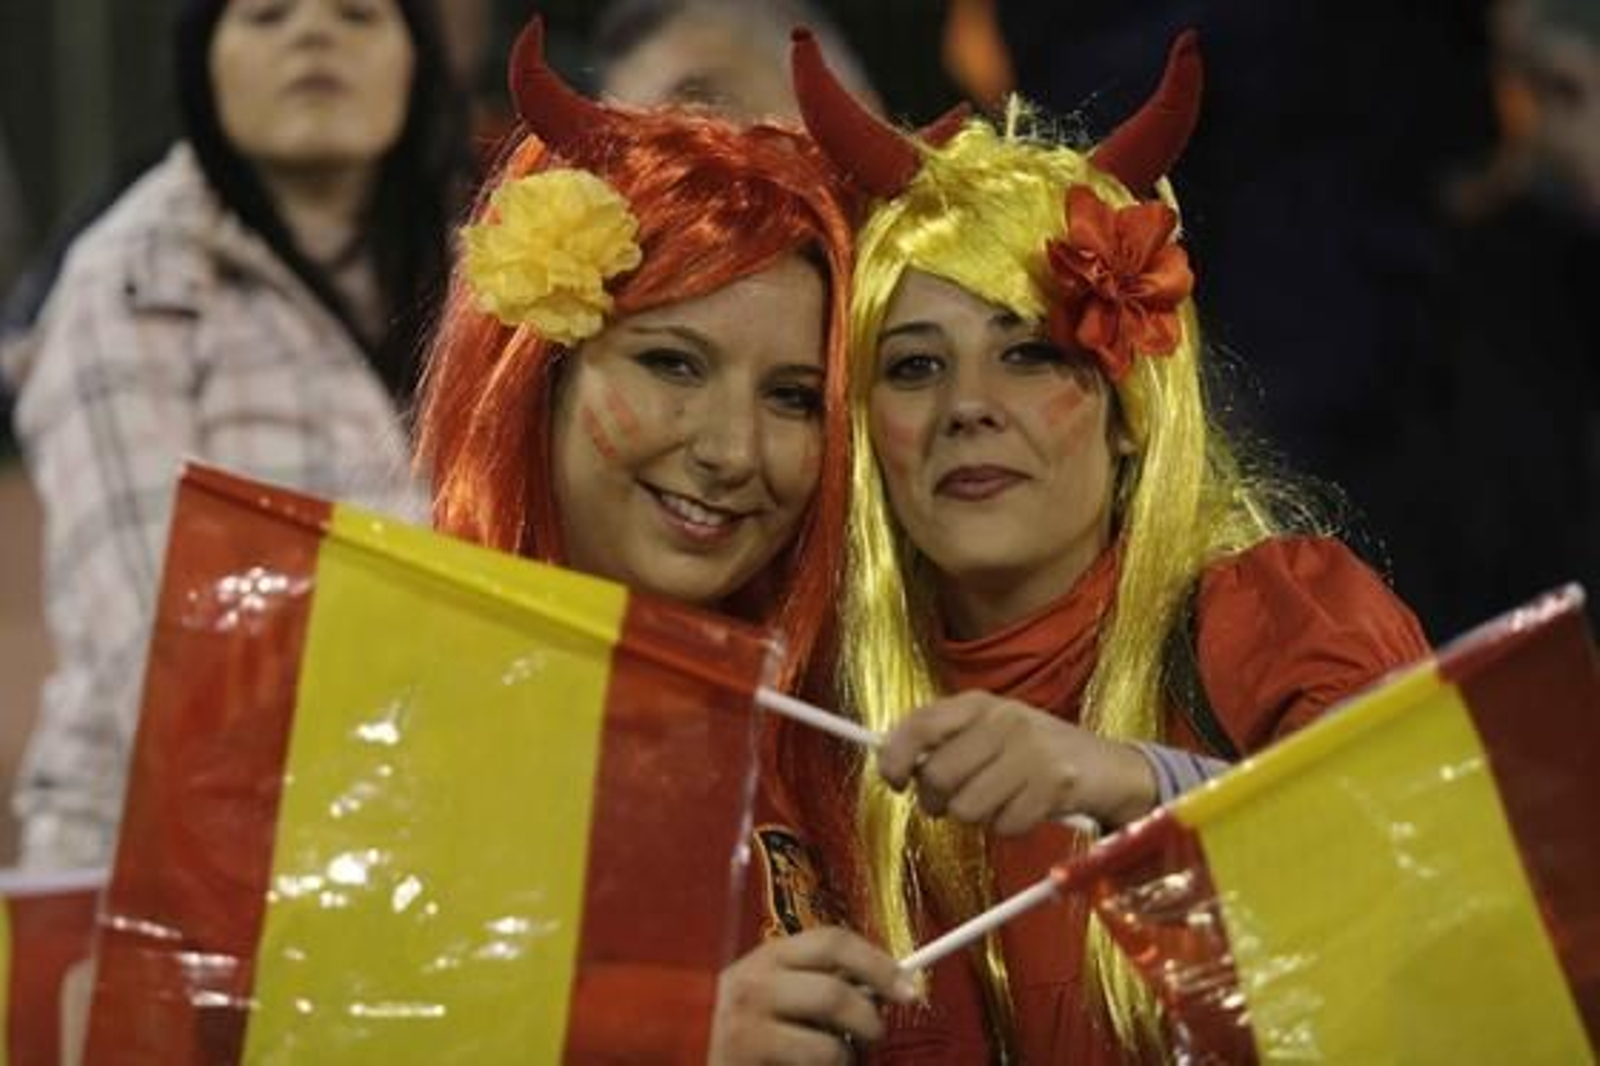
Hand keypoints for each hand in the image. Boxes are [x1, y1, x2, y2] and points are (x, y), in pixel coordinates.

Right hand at [709, 926, 915, 1064]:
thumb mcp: (773, 988)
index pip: (833, 941)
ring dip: (846, 1064)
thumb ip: (818, 980)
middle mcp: (755, 988)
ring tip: (833, 1064)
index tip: (910, 990)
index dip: (879, 964)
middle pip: (836, 994)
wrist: (685, 1051)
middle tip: (874, 1036)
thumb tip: (889, 986)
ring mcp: (747, 1033)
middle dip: (870, 1021)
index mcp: (768, 956)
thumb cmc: (742, 1022)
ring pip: (829, 1051)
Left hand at [877, 690, 1157, 832]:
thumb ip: (944, 742)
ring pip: (967, 807)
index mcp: (979, 703)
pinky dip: (1009, 827)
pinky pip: (1004, 826)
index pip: (920, 725)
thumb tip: (892, 763)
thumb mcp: (989, 732)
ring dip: (977, 817)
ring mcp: (1031, 750)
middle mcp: (1004, 719)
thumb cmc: (1035, 754)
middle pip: (938, 776)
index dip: (895, 757)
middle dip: (937, 801)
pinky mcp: (1054, 783)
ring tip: (998, 802)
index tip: (893, 780)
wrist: (1107, 767)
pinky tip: (1026, 808)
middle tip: (952, 803)